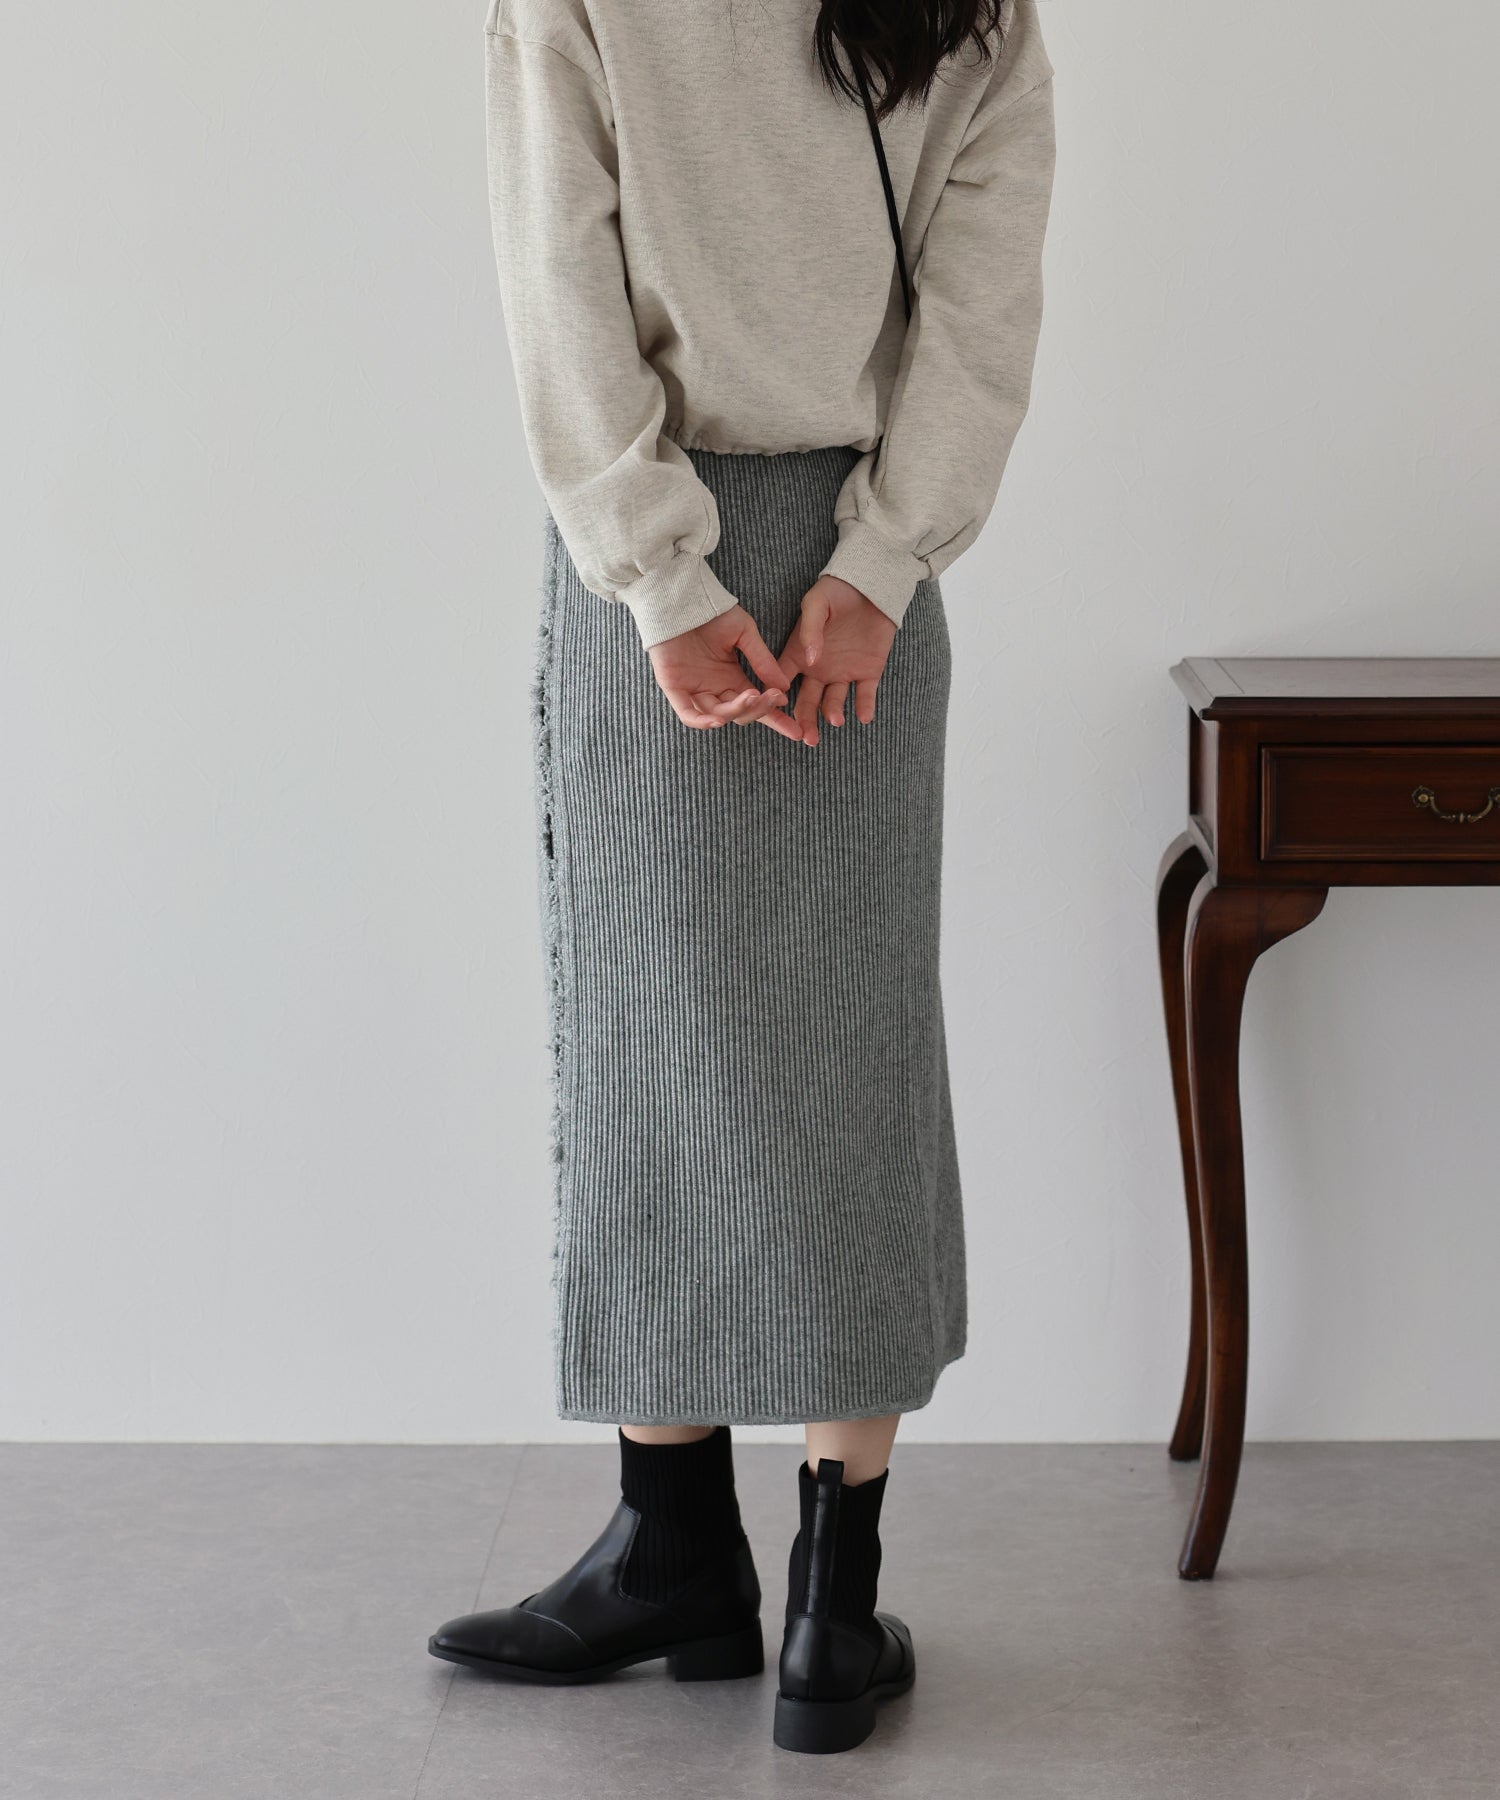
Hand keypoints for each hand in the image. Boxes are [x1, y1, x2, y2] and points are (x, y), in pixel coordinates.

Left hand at [648, 606, 801, 740]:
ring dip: (738, 711)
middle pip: (740, 713)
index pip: (756, 705)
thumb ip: (763, 661)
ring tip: (753, 695)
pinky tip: (719, 720)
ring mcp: (695, 689)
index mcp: (732, 677)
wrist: (682, 597)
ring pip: (719, 714)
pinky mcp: (675, 687)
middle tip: (774, 697)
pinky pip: (688, 714)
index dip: (775, 718)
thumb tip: (784, 688)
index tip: (796, 731)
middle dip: (760, 709)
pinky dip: (703, 721)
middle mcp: (715, 688)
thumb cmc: (712, 611)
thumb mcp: (744, 633)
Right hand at [779, 576, 896, 746]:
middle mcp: (818, 669)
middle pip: (806, 701)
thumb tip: (810, 659)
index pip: (782, 681)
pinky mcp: (868, 672)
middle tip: (806, 737)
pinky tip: (863, 716)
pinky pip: (865, 694)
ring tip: (835, 719)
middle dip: (804, 720)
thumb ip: (810, 629)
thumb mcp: (817, 603)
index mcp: (799, 654)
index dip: (776, 698)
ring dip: (832, 713)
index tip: (775, 712)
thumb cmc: (836, 590)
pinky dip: (864, 707)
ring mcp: (843, 672)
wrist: (871, 585)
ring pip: (833, 702)